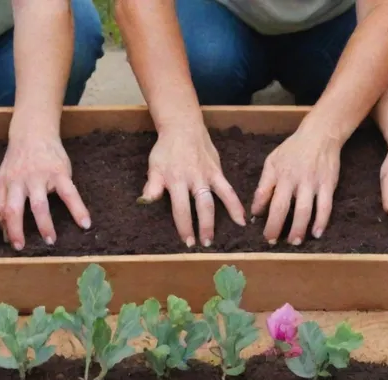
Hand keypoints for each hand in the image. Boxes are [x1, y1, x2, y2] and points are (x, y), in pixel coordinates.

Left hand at [0, 134, 89, 249]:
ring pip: (40, 205)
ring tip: (50, 241)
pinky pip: (70, 194)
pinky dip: (78, 210)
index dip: (4, 228)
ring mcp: (40, 177)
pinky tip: (86, 224)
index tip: (10, 243)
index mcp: (6, 184)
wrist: (34, 132)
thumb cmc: (19, 158)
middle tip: (21, 247)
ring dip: (45, 225)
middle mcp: (20, 181)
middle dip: (16, 230)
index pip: (1, 209)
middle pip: (14, 209)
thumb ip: (1, 198)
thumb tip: (0, 224)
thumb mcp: (4, 175)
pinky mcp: (60, 173)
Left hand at [140, 126, 245, 246]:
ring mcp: (208, 175)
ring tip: (227, 234)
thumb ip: (152, 186)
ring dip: (224, 216)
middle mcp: (194, 179)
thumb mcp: (154, 166)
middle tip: (204, 244)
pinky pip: (228, 189)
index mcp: (176, 179)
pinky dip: (236, 204)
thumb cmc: (167, 150)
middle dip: (204, 226)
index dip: (184, 226)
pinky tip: (242, 218)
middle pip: (202, 206)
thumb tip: (145, 202)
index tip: (186, 241)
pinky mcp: (218, 171)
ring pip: (218, 198)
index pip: (180, 208)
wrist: (183, 127)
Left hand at [251, 129, 339, 244]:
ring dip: (298, 228)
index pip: (265, 197)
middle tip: (272, 242)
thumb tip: (256, 210)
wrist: (320, 134)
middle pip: (283, 207)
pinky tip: (317, 234)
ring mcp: (312, 182)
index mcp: (278, 173)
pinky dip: (321, 221)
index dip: (261, 215)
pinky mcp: (328, 184)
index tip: (259, 230)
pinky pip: (325, 207)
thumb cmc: (293, 149)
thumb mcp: (272, 162)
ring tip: (294, 242)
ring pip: (304, 210)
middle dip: (276, 227)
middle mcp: (294, 179)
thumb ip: (264, 185)